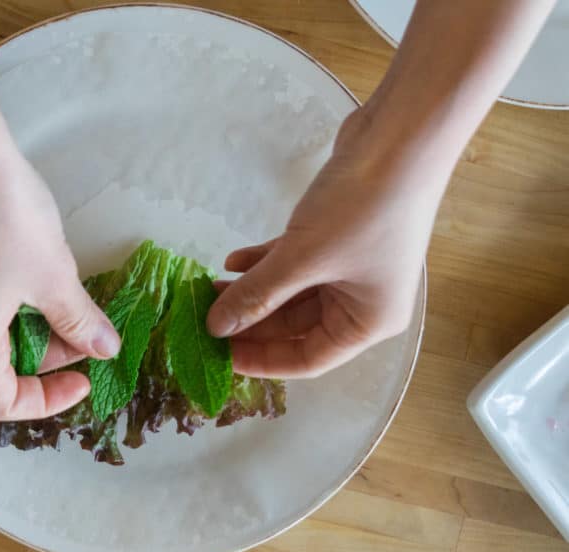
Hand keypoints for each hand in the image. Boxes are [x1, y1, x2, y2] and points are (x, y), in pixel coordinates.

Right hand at [0, 143, 120, 419]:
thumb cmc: (6, 220)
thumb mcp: (54, 277)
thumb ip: (80, 322)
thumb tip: (106, 350)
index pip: (4, 403)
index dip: (50, 400)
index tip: (87, 377)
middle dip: (47, 358)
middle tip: (86, 330)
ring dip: (33, 331)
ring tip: (66, 299)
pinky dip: (12, 311)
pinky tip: (38, 280)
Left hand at [207, 110, 453, 377]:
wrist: (401, 137)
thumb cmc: (360, 209)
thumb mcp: (301, 259)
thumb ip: (256, 295)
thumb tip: (216, 328)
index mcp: (367, 322)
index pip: (307, 359)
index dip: (260, 361)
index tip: (218, 357)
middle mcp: (362, 301)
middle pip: (295, 326)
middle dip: (250, 321)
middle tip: (204, 319)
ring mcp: (351, 268)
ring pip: (291, 292)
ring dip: (253, 290)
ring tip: (208, 288)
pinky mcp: (338, 237)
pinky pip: (295, 262)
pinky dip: (266, 262)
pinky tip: (233, 260)